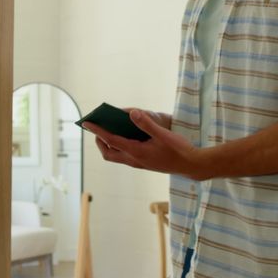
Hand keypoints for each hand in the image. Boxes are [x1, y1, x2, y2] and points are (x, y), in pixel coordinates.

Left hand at [84, 108, 201, 178]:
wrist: (191, 165)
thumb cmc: (178, 150)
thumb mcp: (163, 134)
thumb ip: (146, 123)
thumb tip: (130, 112)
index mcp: (136, 152)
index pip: (110, 140)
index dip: (97, 131)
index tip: (86, 123)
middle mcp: (134, 160)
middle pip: (108, 152)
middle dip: (99, 140)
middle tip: (97, 126)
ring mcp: (138, 163)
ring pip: (115, 155)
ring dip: (108, 143)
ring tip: (108, 128)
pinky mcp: (143, 163)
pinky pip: (124, 155)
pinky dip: (119, 145)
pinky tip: (126, 134)